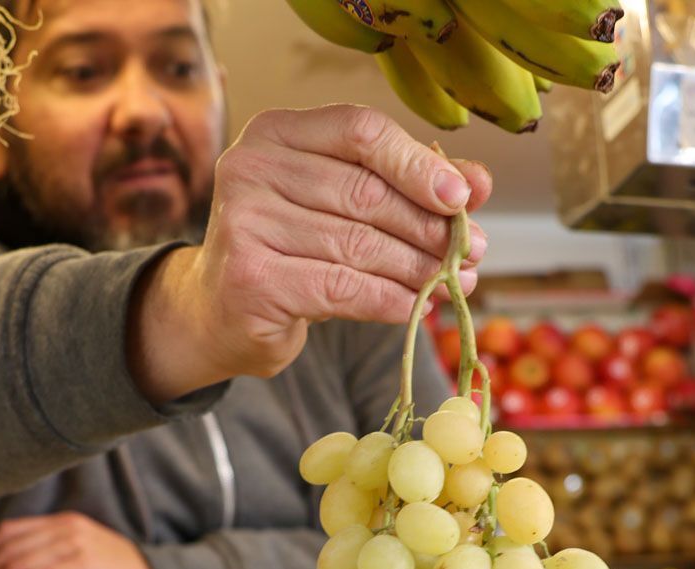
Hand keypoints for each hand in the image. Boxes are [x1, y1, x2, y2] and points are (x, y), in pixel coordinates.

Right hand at [131, 104, 492, 401]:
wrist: (217, 311)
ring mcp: (244, 223)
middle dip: (429, 227)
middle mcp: (250, 167)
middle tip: (472, 252)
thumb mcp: (341, 205)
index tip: (462, 198)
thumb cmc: (290, 249)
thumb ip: (404, 185)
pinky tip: (418, 307)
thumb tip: (478, 184)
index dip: (418, 163)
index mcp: (275, 132)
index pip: (360, 131)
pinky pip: (343, 287)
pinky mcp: (251, 279)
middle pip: (365, 192)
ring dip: (418, 268)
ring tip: (455, 283)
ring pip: (359, 244)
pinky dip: (390, 300)